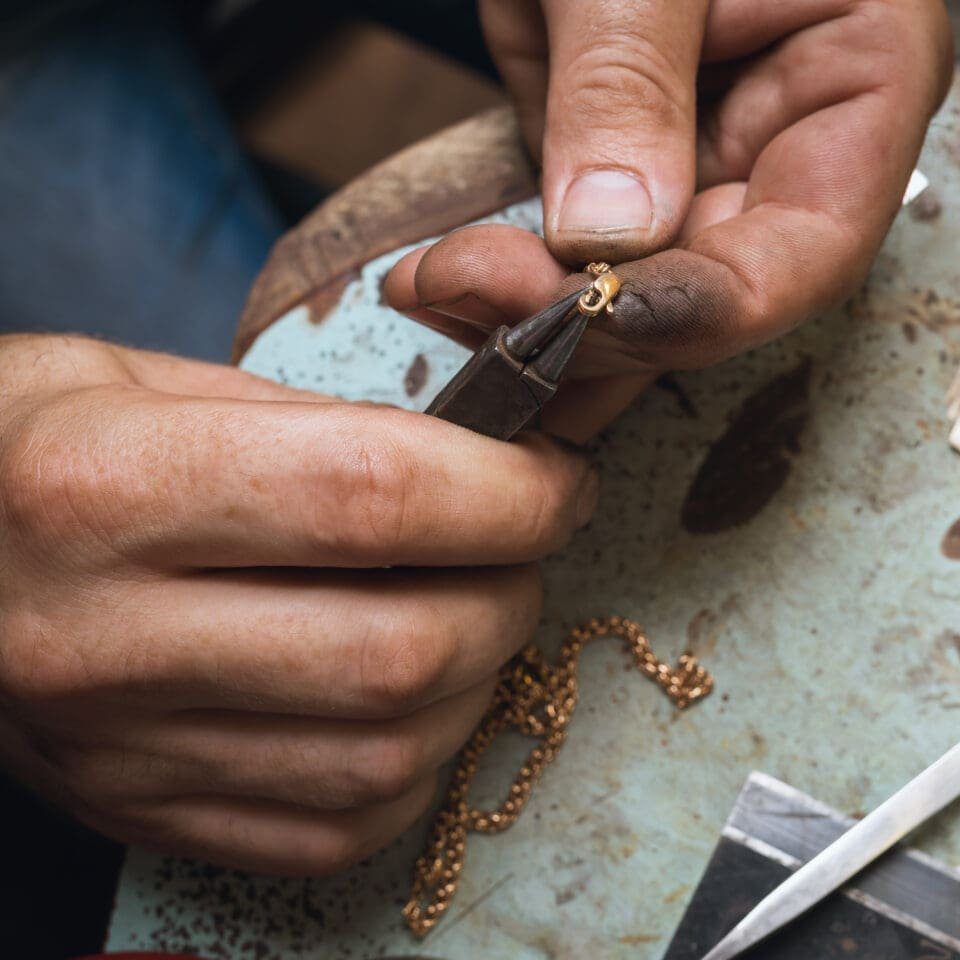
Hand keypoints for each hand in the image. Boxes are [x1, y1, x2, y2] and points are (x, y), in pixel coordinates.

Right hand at [0, 334, 595, 874]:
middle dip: (512, 589)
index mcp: (102, 487)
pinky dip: (415, 761)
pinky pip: (336, 826)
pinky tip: (409, 695)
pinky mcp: (144, 810)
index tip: (556, 477)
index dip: (507, 489)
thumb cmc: (28, 447)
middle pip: (400, 648)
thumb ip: (306, 424)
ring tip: (474, 609)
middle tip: (523, 541)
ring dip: (478, 677)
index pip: (373, 496)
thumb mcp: (139, 381)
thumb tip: (468, 461)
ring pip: (385, 753)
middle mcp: (104, 637)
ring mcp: (122, 749)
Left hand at [385, 0, 952, 439]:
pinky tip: (438, 281)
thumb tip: (611, 233)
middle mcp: (775, 142)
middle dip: (584, 319)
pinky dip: (503, 284)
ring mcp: (686, 164)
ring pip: (628, 298)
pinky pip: (567, 261)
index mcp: (852, 76)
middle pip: (703, 296)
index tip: (581, 310)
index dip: (696, 308)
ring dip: (529, 321)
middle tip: (469, 291)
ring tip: (434, 288)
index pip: (804, 252)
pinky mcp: (608, 168)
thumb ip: (630, 79)